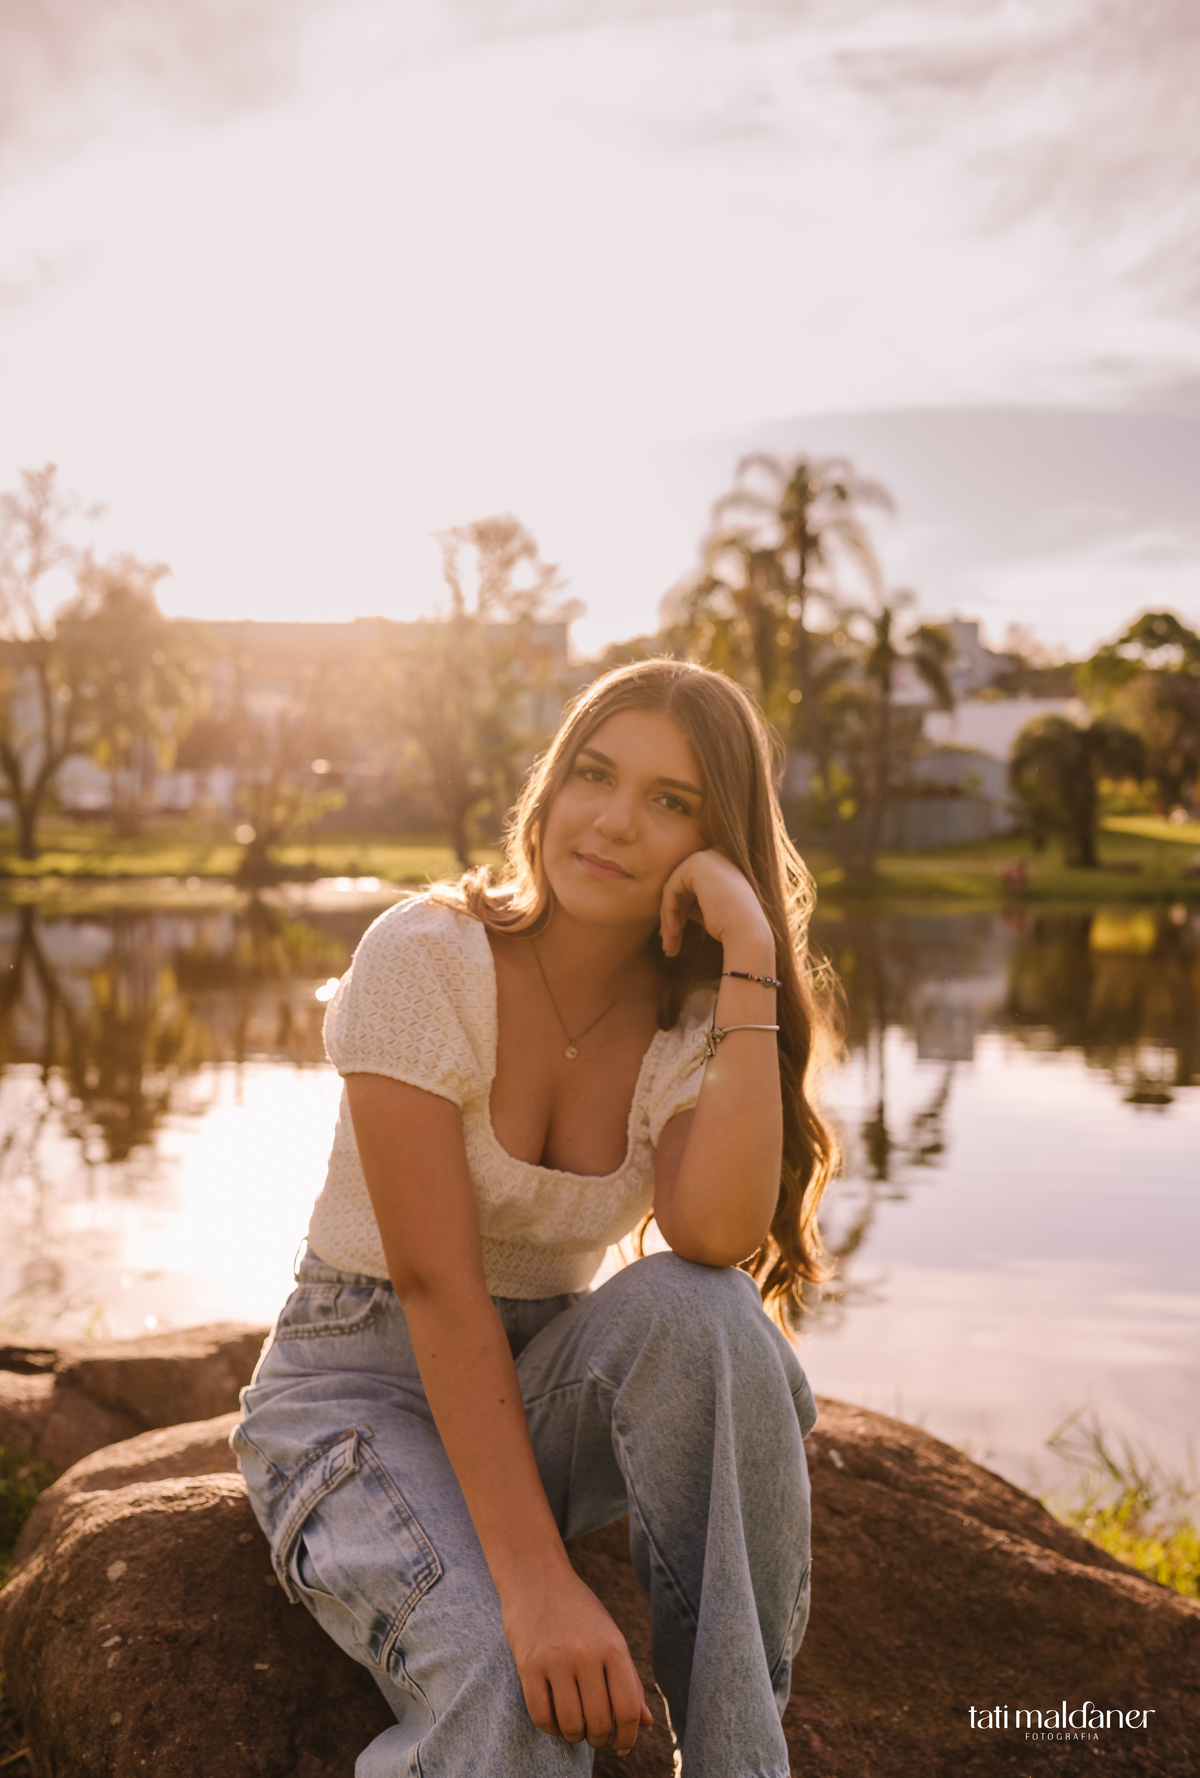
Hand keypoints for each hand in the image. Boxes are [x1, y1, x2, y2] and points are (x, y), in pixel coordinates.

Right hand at [501, 1560, 653, 1752]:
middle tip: (595, 1736)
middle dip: (599, 1739)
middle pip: (599, 1721)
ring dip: (575, 1736)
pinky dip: (550, 1728)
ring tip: (575, 1729)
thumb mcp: (611, 1636)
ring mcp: (556, 1659)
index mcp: (613, 1646)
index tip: (621, 1745)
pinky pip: (541, 1716)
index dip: (627, 1736)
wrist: (536, 1576)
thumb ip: (629, 1680)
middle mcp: (587, 1654)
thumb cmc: (579, 1610)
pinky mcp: (528, 1665)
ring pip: (571, 1723)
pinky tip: (554, 1721)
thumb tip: (646, 1724)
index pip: (628, 1709)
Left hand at [658, 848, 772, 959]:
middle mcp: (714, 854)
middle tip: (670, 946)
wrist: (747, 932)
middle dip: (672, 918)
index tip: (676, 936)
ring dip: (669, 920)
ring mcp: (705, 857)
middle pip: (680, 888)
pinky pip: (670, 890)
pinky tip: (674, 933)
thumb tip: (668, 908)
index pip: (691, 887)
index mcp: (721, 864)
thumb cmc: (731, 927)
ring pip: (673, 890)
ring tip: (670, 947)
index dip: (681, 913)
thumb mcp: (708, 910)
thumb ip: (691, 902)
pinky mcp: (694, 865)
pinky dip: (669, 913)